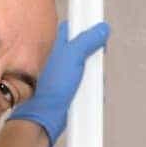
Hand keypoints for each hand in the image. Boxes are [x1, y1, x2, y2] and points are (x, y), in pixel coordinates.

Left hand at [7, 20, 110, 146]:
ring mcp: (63, 75)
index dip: (88, 31)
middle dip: (94, 59)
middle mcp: (58, 58)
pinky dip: (90, 89)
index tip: (98, 36)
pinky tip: (89, 94)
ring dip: (93, 77)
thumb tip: (101, 29)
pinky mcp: (68, 89)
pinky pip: (86, 85)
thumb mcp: (73, 57)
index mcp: (55, 44)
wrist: (43, 118)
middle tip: (94, 65)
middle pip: (85, 50)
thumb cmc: (50, 88)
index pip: (75, 29)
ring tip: (90, 84)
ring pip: (88, 69)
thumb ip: (88, 40)